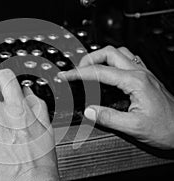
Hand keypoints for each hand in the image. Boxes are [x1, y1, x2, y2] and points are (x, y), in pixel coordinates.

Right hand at [58, 45, 173, 149]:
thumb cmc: (166, 128)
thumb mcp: (134, 127)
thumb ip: (108, 117)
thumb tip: (88, 110)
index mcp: (135, 82)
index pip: (99, 72)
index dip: (79, 73)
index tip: (66, 75)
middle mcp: (140, 73)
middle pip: (109, 52)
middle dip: (88, 59)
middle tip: (76, 71)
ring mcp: (144, 74)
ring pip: (119, 52)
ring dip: (101, 57)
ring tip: (89, 68)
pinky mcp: (145, 78)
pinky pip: (127, 60)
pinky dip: (112, 61)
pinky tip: (108, 71)